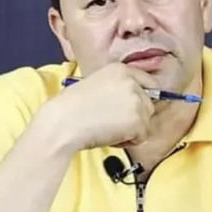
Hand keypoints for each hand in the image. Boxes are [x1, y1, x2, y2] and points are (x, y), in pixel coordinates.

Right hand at [38, 63, 156, 151]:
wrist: (63, 122)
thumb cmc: (72, 108)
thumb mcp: (97, 84)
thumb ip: (117, 88)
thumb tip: (133, 100)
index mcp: (121, 69)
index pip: (148, 82)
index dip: (142, 98)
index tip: (135, 108)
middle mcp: (132, 82)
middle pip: (149, 103)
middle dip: (135, 116)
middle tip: (113, 122)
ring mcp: (137, 100)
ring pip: (146, 121)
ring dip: (131, 130)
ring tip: (109, 129)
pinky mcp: (138, 120)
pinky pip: (142, 136)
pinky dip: (129, 141)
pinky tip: (110, 136)